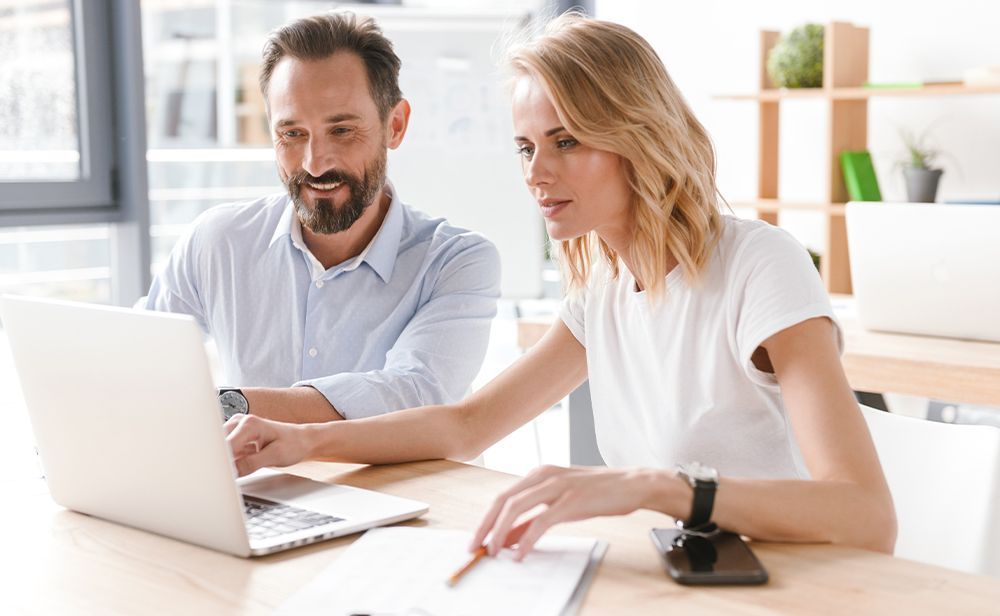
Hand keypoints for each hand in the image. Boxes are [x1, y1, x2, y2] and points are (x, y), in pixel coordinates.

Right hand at [224, 414, 310, 475]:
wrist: (301, 440)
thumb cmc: (293, 444)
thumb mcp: (275, 456)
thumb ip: (251, 464)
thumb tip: (231, 472)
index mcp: (249, 424)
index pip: (225, 446)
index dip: (220, 462)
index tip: (218, 476)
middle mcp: (240, 423)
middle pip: (217, 445)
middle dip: (216, 462)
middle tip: (218, 478)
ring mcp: (237, 430)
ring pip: (219, 449)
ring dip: (220, 462)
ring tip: (226, 474)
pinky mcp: (237, 438)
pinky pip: (225, 452)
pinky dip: (226, 462)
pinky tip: (232, 470)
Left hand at [470, 465, 665, 559]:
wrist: (632, 484)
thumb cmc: (597, 493)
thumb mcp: (560, 502)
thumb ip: (533, 518)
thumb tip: (509, 537)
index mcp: (539, 473)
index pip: (502, 496)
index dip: (486, 519)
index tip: (476, 539)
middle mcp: (544, 475)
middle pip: (503, 501)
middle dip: (485, 526)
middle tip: (475, 548)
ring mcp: (557, 486)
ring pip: (516, 508)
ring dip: (500, 532)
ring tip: (493, 552)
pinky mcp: (571, 501)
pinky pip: (541, 522)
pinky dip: (527, 539)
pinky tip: (521, 553)